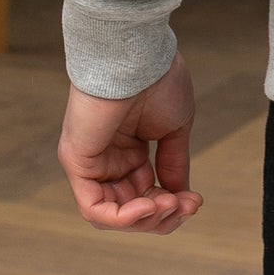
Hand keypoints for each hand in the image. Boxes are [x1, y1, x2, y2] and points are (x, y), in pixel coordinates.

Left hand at [58, 50, 203, 232]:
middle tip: (185, 206)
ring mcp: (90, 161)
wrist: (139, 55)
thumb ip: (174, 163)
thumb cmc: (158, 79)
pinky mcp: (77, 163)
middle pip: (130, 208)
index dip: (171, 204)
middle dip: (161, 215)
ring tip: (169, 205)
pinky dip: (122, 217)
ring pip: (112, 213)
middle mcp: (107, 158)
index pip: (146, 192)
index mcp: (129, 148)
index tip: (196, 201)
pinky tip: (149, 205)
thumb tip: (181, 197)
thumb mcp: (174, 128)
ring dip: (145, 219)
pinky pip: (93, 207)